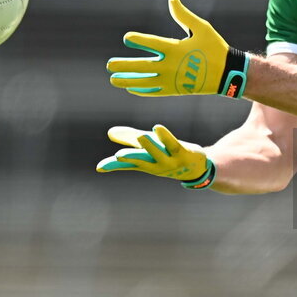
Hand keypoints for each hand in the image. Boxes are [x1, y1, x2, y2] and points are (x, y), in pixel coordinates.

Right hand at [96, 125, 215, 188]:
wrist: (196, 168)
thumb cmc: (167, 156)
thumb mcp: (148, 149)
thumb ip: (129, 139)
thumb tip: (110, 132)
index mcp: (145, 164)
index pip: (128, 165)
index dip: (114, 166)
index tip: (99, 167)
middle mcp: (156, 164)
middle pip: (142, 161)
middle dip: (131, 158)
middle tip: (119, 156)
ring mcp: (170, 160)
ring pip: (158, 153)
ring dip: (150, 146)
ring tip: (140, 136)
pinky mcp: (182, 152)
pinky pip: (173, 144)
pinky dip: (165, 136)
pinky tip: (157, 127)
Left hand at [108, 0, 248, 97]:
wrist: (226, 73)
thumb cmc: (214, 48)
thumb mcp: (202, 28)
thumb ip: (184, 15)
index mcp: (175, 48)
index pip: (151, 43)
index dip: (138, 40)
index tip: (126, 39)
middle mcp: (170, 65)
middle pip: (142, 66)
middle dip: (124, 65)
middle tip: (109, 65)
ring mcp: (171, 80)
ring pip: (144, 81)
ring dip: (128, 80)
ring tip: (114, 79)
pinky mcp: (175, 90)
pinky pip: (154, 91)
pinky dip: (142, 90)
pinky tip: (132, 88)